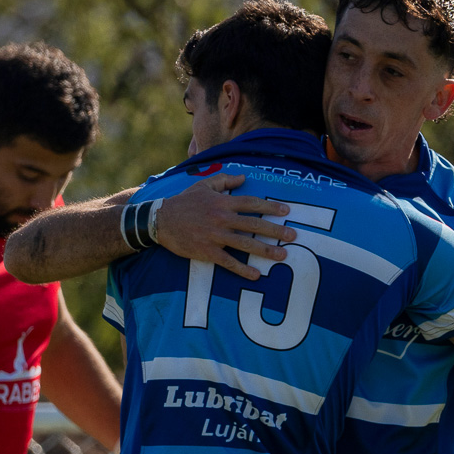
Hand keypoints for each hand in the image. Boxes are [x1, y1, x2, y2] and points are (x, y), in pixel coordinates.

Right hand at [158, 173, 296, 279]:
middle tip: (293, 236)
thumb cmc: (183, 202)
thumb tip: (243, 178)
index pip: (251, 204)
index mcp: (222, 202)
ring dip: (265, 250)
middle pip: (253, 225)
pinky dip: (242, 269)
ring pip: (245, 244)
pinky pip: (228, 262)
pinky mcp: (207, 251)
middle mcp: (221, 218)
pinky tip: (256, 274)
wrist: (160, 220)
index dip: (270, 207)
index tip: (286, 212)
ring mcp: (214, 236)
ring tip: (282, 255)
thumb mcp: (203, 185)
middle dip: (275, 230)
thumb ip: (224, 180)